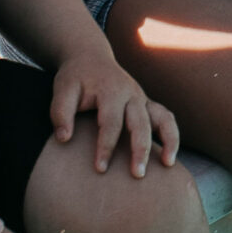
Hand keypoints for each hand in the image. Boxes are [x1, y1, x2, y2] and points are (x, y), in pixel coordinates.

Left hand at [51, 50, 177, 174]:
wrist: (90, 57)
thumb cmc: (75, 78)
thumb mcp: (62, 89)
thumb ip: (60, 113)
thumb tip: (64, 139)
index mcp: (111, 90)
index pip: (111, 122)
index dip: (106, 146)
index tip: (100, 169)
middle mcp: (131, 94)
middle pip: (141, 123)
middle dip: (140, 149)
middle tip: (137, 174)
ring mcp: (142, 98)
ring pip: (163, 118)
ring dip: (168, 141)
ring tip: (168, 165)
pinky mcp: (147, 104)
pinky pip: (166, 118)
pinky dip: (171, 136)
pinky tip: (169, 157)